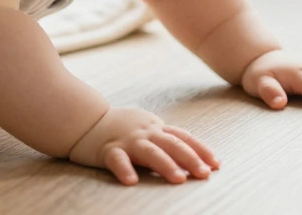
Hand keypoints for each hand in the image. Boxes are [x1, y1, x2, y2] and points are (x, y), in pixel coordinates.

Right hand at [68, 107, 218, 185]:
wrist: (84, 120)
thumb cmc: (120, 129)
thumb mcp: (146, 130)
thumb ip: (165, 140)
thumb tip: (195, 159)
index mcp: (156, 128)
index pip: (183, 137)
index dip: (201, 150)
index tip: (217, 165)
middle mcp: (144, 132)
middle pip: (171, 144)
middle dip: (190, 158)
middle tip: (205, 174)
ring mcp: (126, 140)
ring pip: (149, 151)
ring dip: (166, 164)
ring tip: (179, 179)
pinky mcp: (107, 150)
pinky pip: (116, 160)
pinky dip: (124, 169)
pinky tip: (131, 181)